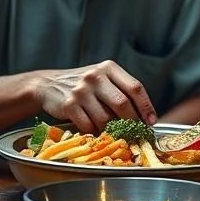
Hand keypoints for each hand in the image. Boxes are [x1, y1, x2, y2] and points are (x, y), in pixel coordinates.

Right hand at [35, 61, 156, 133]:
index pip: (135, 87)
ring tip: (110, 130)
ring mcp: (81, 90)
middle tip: (134, 132)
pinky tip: (93, 129)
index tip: (151, 121)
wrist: (48, 84)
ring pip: (105, 118)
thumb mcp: (103, 79)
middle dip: (131, 122)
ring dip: (110, 129)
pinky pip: (89, 126)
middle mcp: (95, 76)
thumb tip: (144, 118)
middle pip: (123, 104)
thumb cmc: (84, 86)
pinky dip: (94, 131)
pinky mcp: (69, 104)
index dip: (146, 107)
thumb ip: (121, 91)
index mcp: (109, 68)